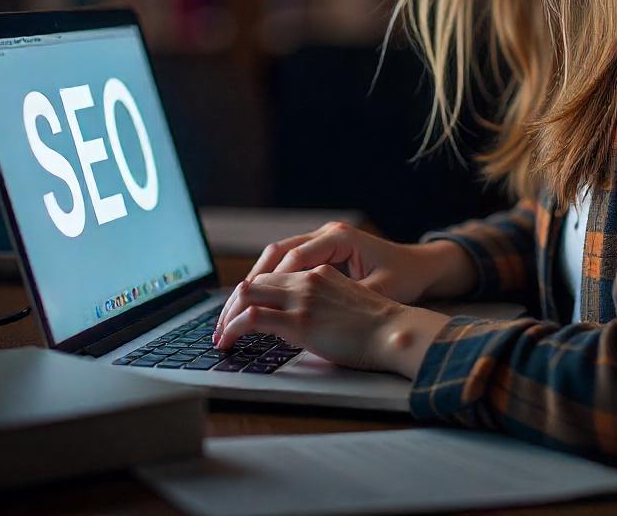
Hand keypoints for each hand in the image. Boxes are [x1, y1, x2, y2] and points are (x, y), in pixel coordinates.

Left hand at [213, 263, 406, 370]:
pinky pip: (252, 319)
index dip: (250, 294)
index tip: (239, 314)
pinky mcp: (300, 321)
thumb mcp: (348, 301)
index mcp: (319, 272)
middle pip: (254, 282)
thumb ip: (323, 302)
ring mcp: (302, 298)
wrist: (396, 331)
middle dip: (231, 305)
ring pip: (247, 295)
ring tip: (221, 337)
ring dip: (227, 317)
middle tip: (222, 328)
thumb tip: (301, 322)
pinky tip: (228, 343)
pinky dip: (232, 329)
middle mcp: (307, 279)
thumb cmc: (379, 325)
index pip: (272, 275)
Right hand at [222, 221, 435, 316]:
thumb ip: (345, 301)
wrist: (421, 265)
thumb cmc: (404, 278)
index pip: (293, 257)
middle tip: (229, 313)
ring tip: (233, 311)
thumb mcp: (379, 292)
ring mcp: (322, 239)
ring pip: (277, 255)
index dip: (268, 284)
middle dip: (251, 283)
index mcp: (340, 238)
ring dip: (255, 282)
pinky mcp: (321, 251)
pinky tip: (255, 303)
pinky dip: (269, 281)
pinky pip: (287, 262)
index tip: (248, 308)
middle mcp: (326, 233)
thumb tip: (312, 318)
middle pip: (276, 252)